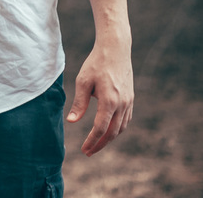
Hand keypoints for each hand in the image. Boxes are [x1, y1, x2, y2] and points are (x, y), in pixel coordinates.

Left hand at [67, 35, 133, 155]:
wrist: (115, 49)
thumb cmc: (96, 63)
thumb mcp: (83, 81)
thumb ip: (79, 103)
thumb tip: (71, 122)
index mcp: (109, 101)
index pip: (100, 128)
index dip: (92, 141)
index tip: (84, 149)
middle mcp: (122, 104)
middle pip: (112, 132)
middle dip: (100, 144)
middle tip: (88, 152)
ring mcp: (129, 102)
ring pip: (121, 128)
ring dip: (109, 138)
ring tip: (97, 143)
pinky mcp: (131, 98)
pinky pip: (126, 119)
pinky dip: (117, 129)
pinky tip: (109, 130)